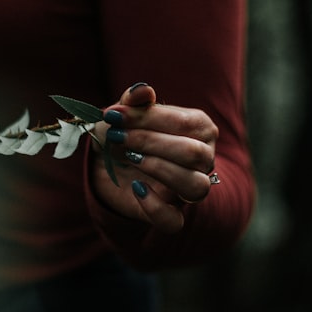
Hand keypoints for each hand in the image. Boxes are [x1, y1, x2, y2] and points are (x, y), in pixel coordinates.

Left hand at [90, 83, 218, 233]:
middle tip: (118, 136)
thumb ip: (134, 101)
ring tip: (131, 158)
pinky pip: (173, 221)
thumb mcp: (126, 113)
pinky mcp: (169, 214)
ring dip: (160, 169)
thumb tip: (142, 89)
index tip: (114, 115)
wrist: (109, 165)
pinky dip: (154, 207)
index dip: (149, 118)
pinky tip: (135, 188)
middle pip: (194, 154)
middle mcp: (202, 160)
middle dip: (151, 142)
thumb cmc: (125, 132)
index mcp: (199, 129)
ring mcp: (188, 190)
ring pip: (195, 187)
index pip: (187, 123)